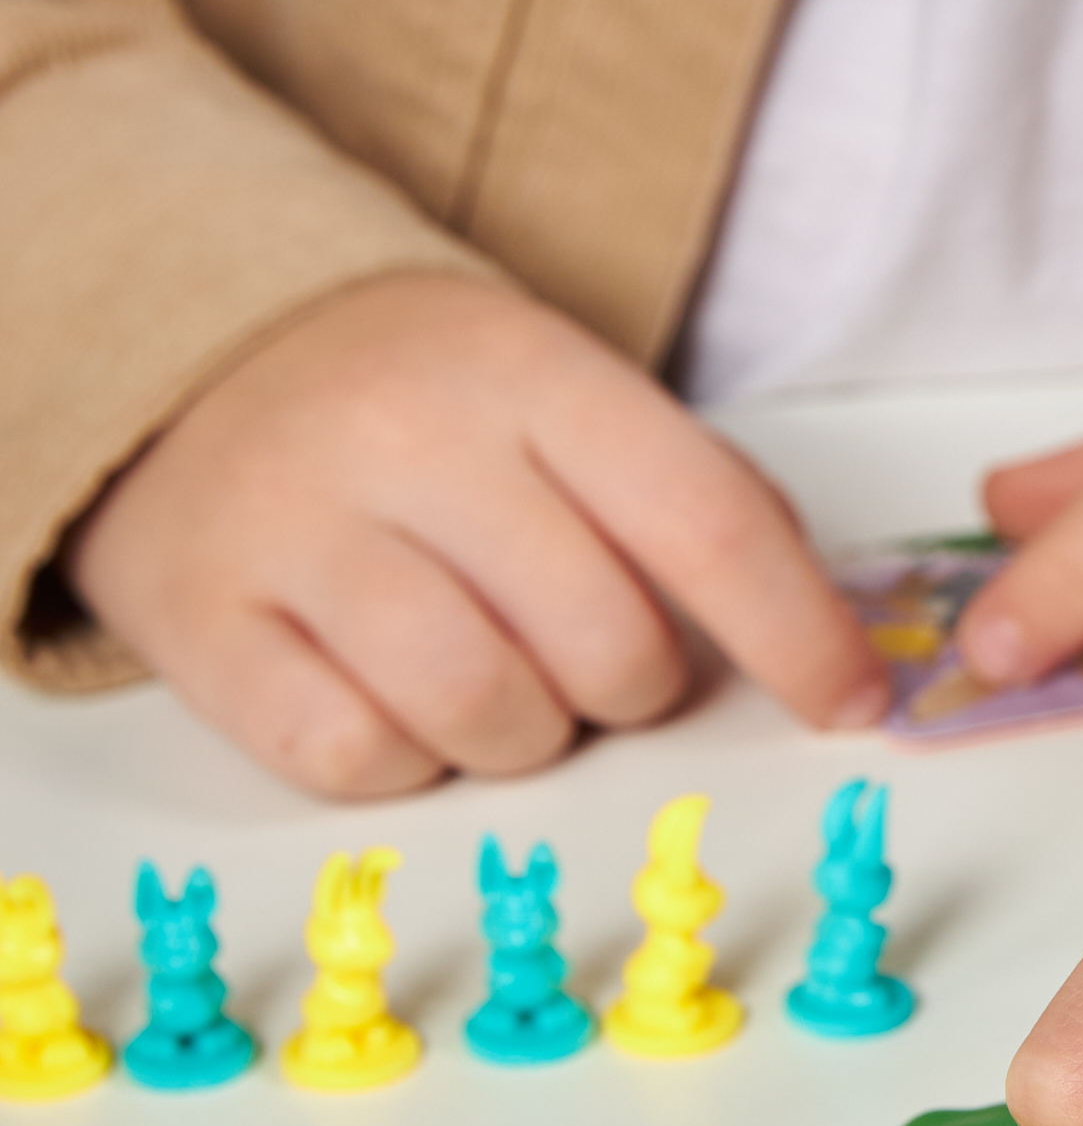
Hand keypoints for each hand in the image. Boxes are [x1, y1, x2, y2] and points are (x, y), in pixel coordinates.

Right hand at [67, 273, 886, 794]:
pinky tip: (394, 698)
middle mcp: (405, 438)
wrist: (191, 364)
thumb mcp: (563, 392)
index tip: (848, 702)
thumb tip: (823, 627)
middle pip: (606, 647)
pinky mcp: (200, 621)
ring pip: (486, 715)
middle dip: (632, 686)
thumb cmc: (418, 406)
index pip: (707, 522)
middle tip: (590, 652)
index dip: (797, 635)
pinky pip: (356, 758)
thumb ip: (695, 492)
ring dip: (523, 734)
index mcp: (524, 369)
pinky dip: (402, 760)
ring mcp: (292, 529)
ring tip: (495, 675)